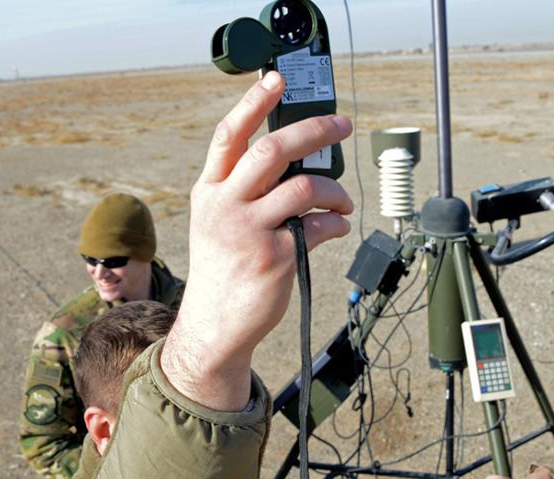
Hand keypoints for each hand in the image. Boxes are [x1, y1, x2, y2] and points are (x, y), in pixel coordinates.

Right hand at [162, 71, 353, 410]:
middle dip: (314, 130)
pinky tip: (337, 228)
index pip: (228, 136)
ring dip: (335, 191)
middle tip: (343, 124)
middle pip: (273, 150)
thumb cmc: (224, 268)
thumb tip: (298, 161)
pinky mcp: (277, 257)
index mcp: (209, 191)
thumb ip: (244, 189)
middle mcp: (225, 205)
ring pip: (304, 186)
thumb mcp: (216, 221)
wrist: (215, 325)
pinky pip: (320, 226)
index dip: (253, 103)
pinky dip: (336, 223)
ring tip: (344, 203)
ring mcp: (249, 231)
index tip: (277, 78)